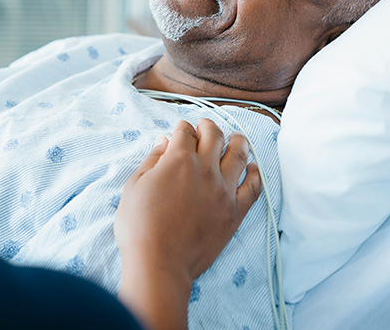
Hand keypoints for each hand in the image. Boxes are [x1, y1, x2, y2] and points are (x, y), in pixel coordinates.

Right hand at [114, 118, 261, 329]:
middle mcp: (205, 169)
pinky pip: (254, 187)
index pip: (185, 132)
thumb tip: (164, 141)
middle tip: (206, 125)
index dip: (182, 127)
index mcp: (178, 160)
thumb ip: (152, 160)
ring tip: (236, 137)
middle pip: (214, 136)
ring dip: (237, 141)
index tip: (181, 129)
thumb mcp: (134, 187)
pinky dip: (255, 173)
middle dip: (209, 126)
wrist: (160, 263)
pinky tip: (253, 167)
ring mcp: (224, 189)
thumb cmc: (140, 226)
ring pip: (238, 154)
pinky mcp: (235, 211)